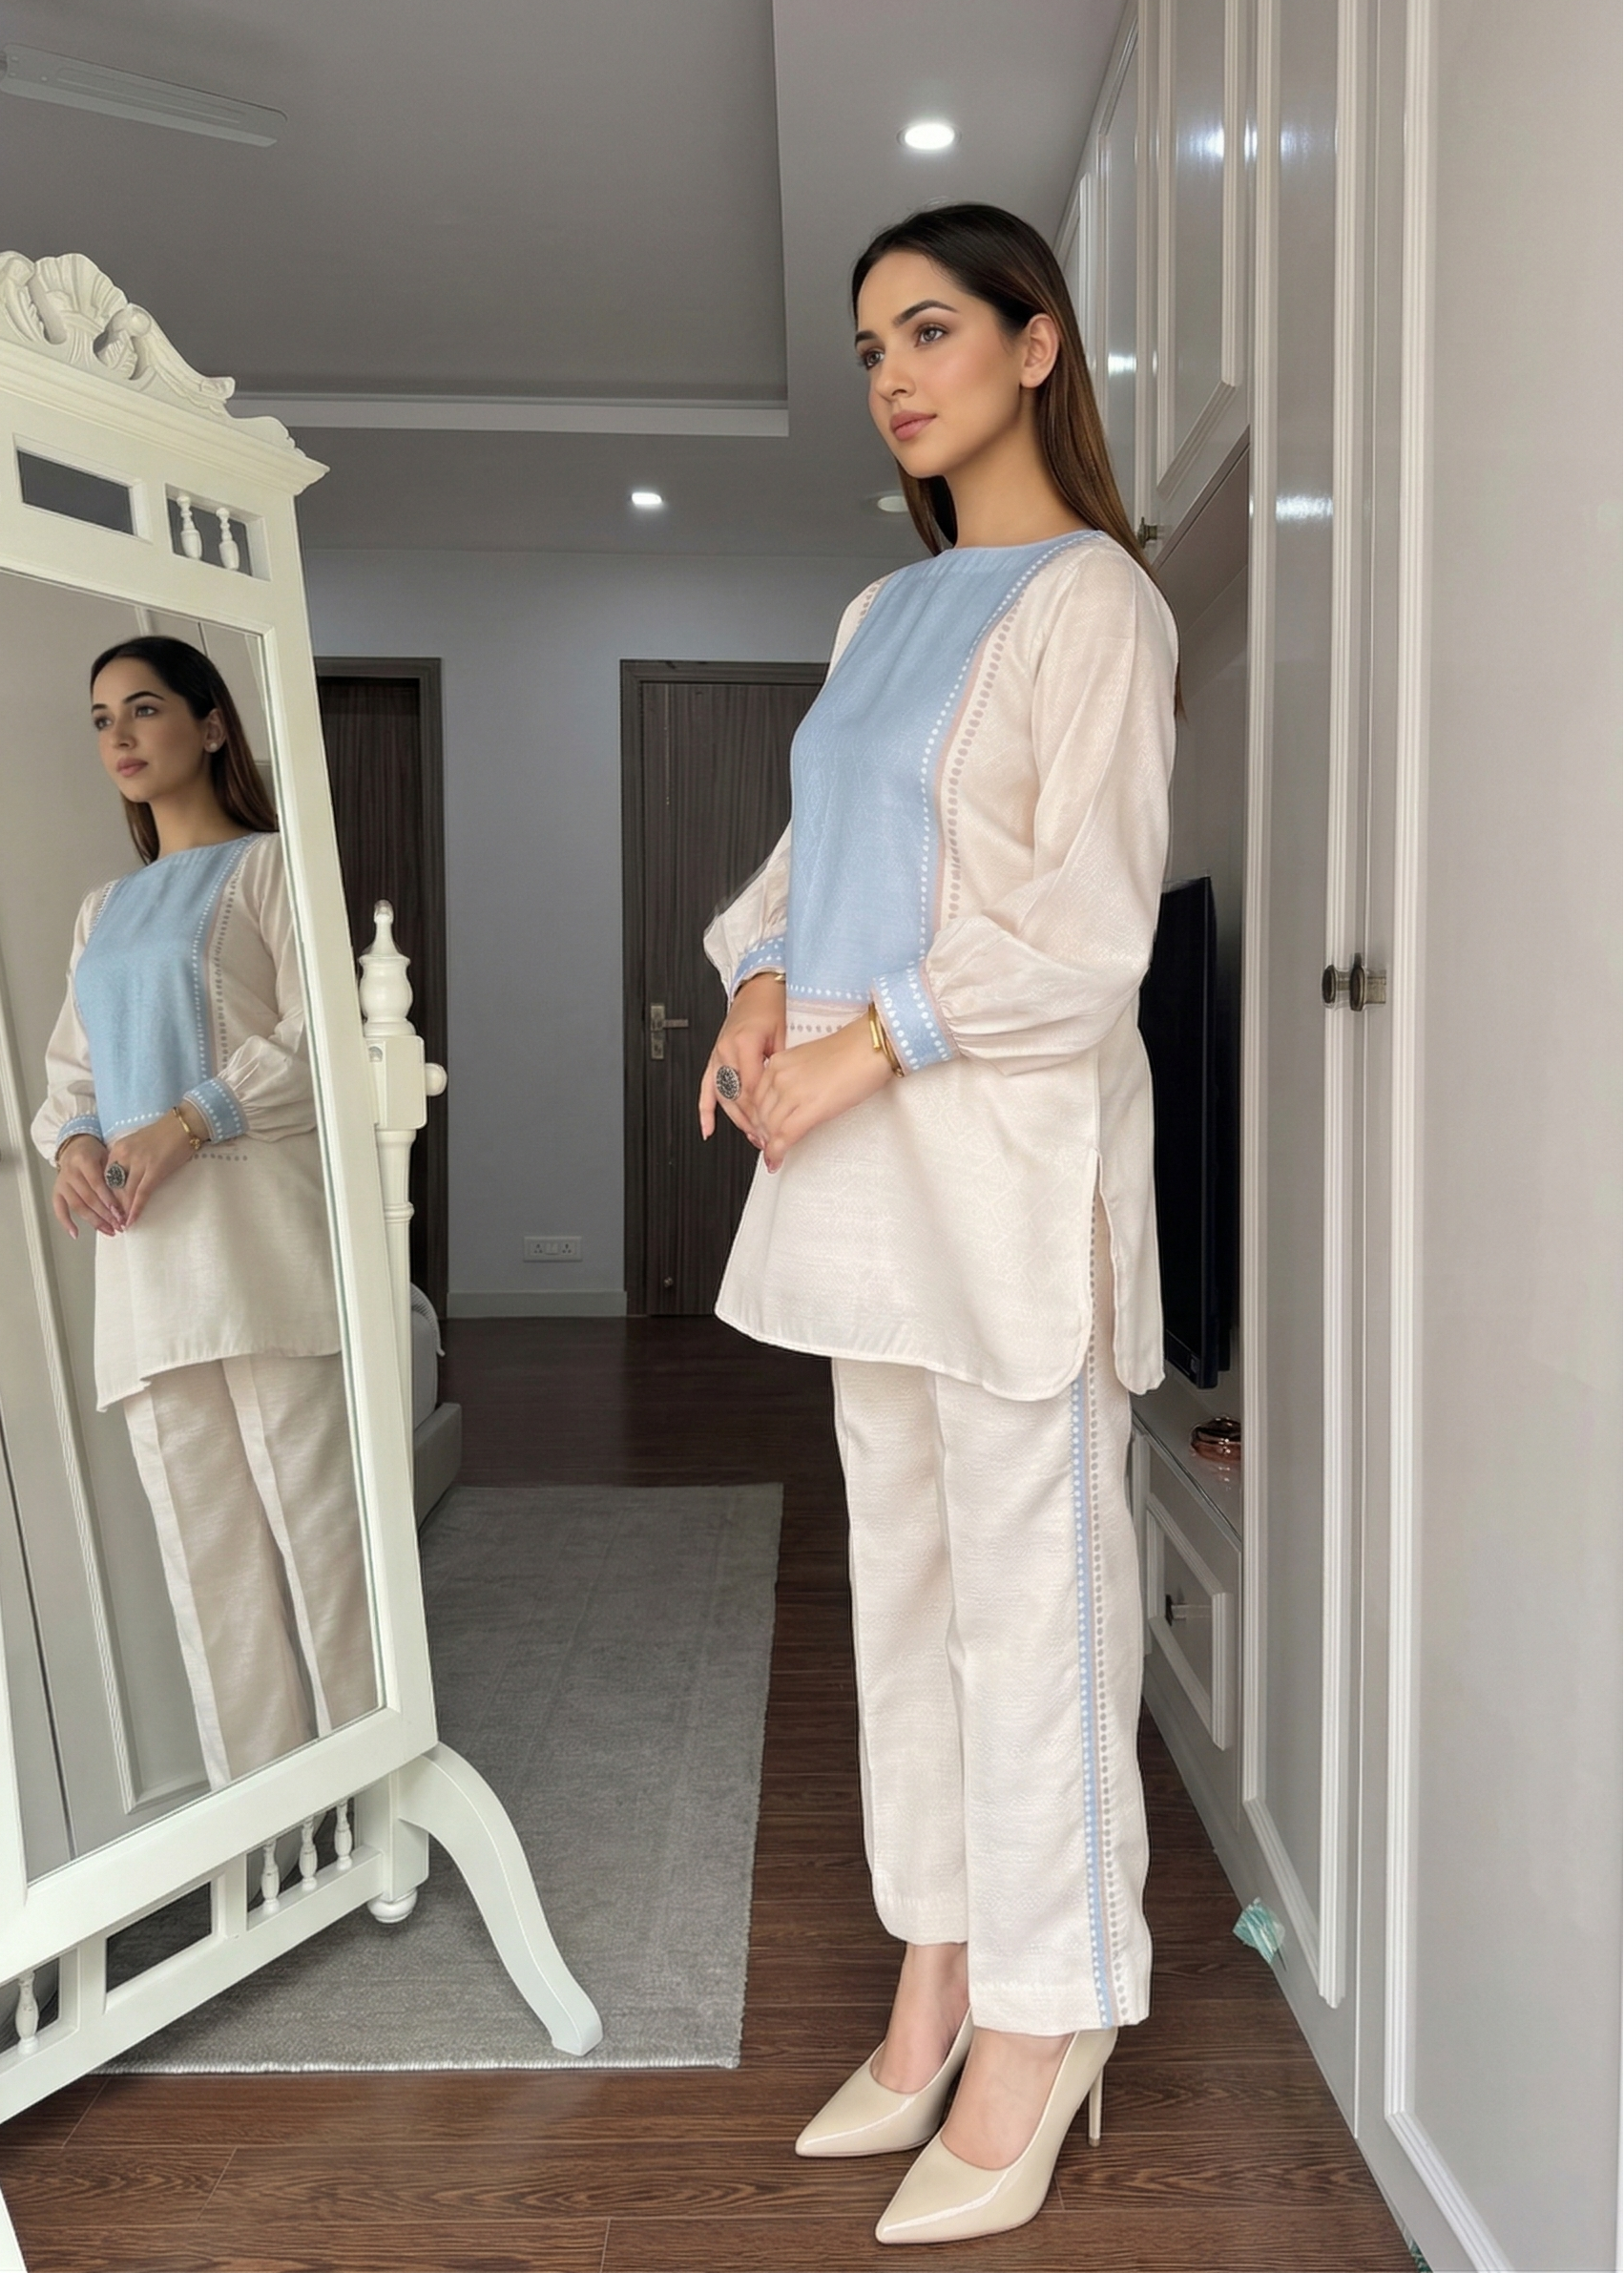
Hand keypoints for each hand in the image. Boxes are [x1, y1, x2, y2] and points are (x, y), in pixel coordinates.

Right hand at [52, 1135, 123, 1237]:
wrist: (75, 1146)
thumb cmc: (94, 1152)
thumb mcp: (107, 1155)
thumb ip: (113, 1173)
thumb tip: (127, 1196)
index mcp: (83, 1161)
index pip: (97, 1184)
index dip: (108, 1200)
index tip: (120, 1212)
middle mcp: (70, 1173)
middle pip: (88, 1198)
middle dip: (105, 1214)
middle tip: (119, 1225)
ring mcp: (62, 1183)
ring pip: (78, 1206)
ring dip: (94, 1221)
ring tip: (109, 1230)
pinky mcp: (57, 1191)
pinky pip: (59, 1209)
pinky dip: (66, 1222)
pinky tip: (76, 1234)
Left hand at [100, 1109, 198, 1227]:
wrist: (184, 1125)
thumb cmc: (164, 1134)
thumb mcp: (138, 1143)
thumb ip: (128, 1159)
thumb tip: (125, 1180)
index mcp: (119, 1148)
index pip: (105, 1176)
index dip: (105, 1194)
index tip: (107, 1207)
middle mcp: (125, 1155)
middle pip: (113, 1186)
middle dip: (112, 1206)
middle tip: (113, 1220)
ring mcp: (139, 1162)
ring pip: (126, 1192)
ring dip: (123, 1211)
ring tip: (122, 1224)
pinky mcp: (155, 1170)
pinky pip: (142, 1194)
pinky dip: (136, 1209)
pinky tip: (132, 1220)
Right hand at [699, 972, 786, 1142]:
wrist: (758, 990)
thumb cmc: (772, 1007)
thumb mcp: (785, 1035)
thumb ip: (782, 1066)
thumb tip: (786, 1094)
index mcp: (744, 1044)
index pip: (752, 1089)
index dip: (763, 1112)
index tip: (775, 1126)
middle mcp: (727, 1051)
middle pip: (737, 1097)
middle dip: (752, 1121)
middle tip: (767, 1138)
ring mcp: (718, 1055)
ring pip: (723, 1097)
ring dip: (736, 1120)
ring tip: (752, 1136)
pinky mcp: (715, 1058)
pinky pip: (706, 1088)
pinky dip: (705, 1109)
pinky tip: (707, 1128)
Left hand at [750, 1015, 893, 1169]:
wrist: (870, 1048)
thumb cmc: (851, 1052)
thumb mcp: (808, 1061)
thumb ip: (793, 1079)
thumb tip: (790, 1102)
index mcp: (778, 1062)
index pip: (755, 1097)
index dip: (756, 1118)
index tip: (760, 1128)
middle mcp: (780, 1075)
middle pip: (759, 1114)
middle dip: (762, 1134)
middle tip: (768, 1145)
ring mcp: (792, 1091)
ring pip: (770, 1127)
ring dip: (770, 1144)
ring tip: (775, 1153)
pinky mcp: (809, 1108)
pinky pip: (784, 1136)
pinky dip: (777, 1152)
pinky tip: (777, 1159)